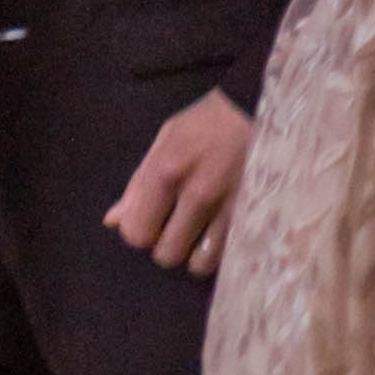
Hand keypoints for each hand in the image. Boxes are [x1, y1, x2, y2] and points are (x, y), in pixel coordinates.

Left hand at [105, 88, 252, 276]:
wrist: (261, 109)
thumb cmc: (207, 122)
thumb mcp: (165, 140)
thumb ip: (138, 184)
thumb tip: (113, 221)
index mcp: (166, 172)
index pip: (137, 233)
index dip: (140, 230)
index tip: (151, 218)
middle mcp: (197, 195)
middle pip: (166, 255)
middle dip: (167, 244)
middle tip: (177, 224)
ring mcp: (229, 209)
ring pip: (199, 264)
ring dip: (196, 253)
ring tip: (201, 232)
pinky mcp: (254, 217)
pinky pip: (228, 257)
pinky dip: (220, 252)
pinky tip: (221, 233)